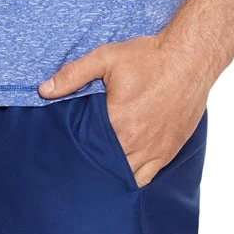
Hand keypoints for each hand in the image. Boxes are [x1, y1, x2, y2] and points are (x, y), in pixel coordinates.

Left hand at [38, 33, 210, 187]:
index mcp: (117, 122)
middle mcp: (136, 142)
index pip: (88, 149)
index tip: (65, 150)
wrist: (188, 58)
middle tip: (78, 161)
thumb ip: (73, 74)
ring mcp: (154, 150)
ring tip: (98, 165)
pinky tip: (123, 169)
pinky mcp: (169, 151)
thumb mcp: (106, 58)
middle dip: (92, 164)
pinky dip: (134, 176)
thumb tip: (44, 90)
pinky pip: (148, 177)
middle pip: (106, 166)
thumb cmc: (148, 57)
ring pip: (126, 176)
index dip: (75, 151)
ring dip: (112, 172)